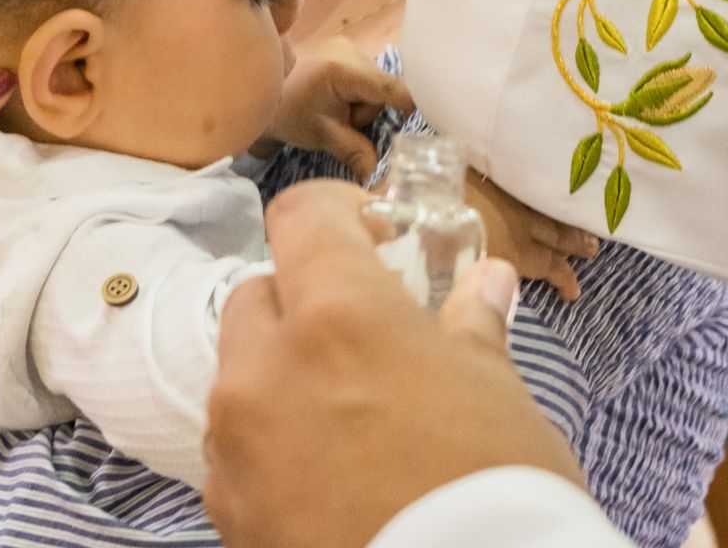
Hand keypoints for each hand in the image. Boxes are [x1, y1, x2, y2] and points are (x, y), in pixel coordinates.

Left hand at [203, 181, 583, 547]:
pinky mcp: (227, 512)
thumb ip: (472, 328)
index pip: (299, 216)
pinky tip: (330, 483)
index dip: (335, 215)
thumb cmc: (494, 494)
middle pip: (258, 296)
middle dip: (305, 306)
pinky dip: (272, 451)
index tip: (372, 236)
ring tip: (351, 423)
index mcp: (336, 316)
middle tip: (367, 341)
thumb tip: (485, 282)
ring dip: (282, 380)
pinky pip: (236, 454)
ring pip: (240, 378)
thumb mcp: (500, 398)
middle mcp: (265, 368)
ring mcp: (235, 445)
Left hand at [264, 37, 415, 178]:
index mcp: (343, 68)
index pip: (390, 88)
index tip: (419, 126)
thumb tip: (378, 177)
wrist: (256, 88)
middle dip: (369, 112)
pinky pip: (363, 77)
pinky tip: (336, 102)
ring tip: (334, 112)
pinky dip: (356, 93)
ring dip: (361, 103)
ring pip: (373, 84)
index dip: (407, 107)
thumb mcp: (321, 134)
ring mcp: (345, 46)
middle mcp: (349, 49)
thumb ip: (355, 151)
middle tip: (343, 124)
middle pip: (382, 89)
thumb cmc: (285, 111)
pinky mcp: (341, 49)